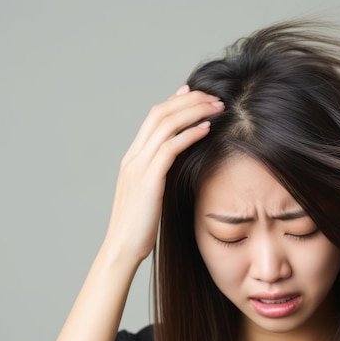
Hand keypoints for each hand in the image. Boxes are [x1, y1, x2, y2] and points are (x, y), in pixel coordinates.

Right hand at [102, 85, 223, 264]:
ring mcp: (138, 167)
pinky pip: (170, 148)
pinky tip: (206, 129)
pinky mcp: (148, 180)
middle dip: (189, 100)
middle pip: (159, 113)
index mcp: (132, 158)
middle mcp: (133, 157)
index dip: (175, 101)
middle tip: (214, 96)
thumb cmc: (139, 226)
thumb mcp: (150, 194)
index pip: (152, 118)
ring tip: (216, 107)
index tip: (195, 92)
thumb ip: (160, 175)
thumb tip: (179, 167)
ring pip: (165, 125)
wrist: (123, 247)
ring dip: (194, 112)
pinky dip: (189, 134)